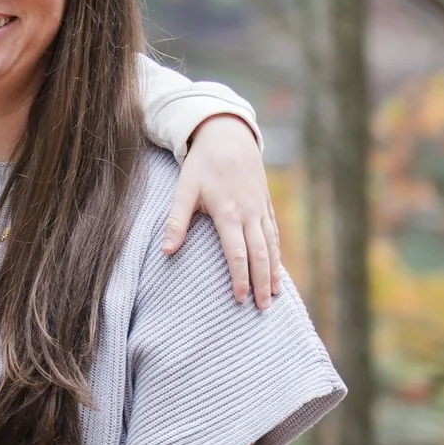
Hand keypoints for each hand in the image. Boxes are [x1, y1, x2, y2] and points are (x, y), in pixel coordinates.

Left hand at [163, 114, 280, 309]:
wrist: (228, 136)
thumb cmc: (202, 164)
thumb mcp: (184, 189)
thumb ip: (176, 221)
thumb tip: (166, 251)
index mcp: (228, 213)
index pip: (237, 254)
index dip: (240, 278)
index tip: (240, 299)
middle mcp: (249, 214)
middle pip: (260, 255)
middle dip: (262, 283)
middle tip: (263, 308)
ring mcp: (260, 209)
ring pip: (271, 246)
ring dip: (274, 272)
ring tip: (275, 295)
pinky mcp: (265, 203)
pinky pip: (274, 233)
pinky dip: (277, 253)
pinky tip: (278, 268)